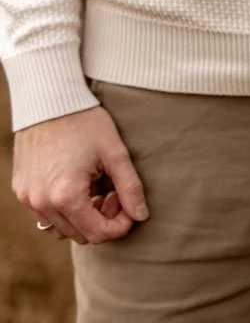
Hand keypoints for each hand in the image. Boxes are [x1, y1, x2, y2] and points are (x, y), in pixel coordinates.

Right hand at [12, 106, 147, 244]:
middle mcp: (41, 203)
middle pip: (80, 235)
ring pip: (61, 229)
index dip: (121, 224)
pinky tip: (79, 186)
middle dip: (103, 220)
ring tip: (97, 189)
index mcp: (66, 196)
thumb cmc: (86, 123)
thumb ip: (130, 188)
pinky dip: (65, 209)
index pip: (98, 234)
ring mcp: (27, 198)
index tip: (129, 203)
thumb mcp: (116, 154)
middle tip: (114, 193)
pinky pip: (45, 215)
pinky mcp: (21, 189)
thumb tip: (142, 216)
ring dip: (84, 217)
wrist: (50, 101)